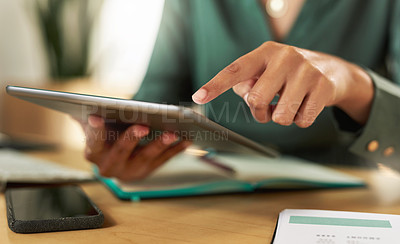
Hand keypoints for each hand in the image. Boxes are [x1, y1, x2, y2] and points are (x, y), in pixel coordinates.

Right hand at [76, 115, 190, 180]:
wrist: (114, 157)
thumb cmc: (105, 135)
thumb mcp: (93, 127)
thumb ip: (87, 118)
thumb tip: (79, 105)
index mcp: (94, 153)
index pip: (93, 143)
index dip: (94, 131)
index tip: (95, 116)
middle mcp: (110, 166)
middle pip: (121, 153)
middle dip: (132, 139)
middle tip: (143, 126)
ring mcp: (131, 171)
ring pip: (146, 159)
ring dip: (160, 145)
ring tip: (172, 133)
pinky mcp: (148, 171)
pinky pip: (163, 160)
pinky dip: (176, 150)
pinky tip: (186, 139)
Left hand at [192, 41, 372, 126]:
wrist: (333, 71)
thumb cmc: (290, 74)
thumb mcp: (268, 72)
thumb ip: (248, 84)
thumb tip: (244, 96)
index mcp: (266, 52)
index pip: (236, 70)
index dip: (215, 85)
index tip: (198, 96)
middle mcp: (285, 57)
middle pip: (256, 100)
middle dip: (259, 112)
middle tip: (269, 108)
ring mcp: (307, 71)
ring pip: (280, 116)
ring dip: (281, 118)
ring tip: (289, 104)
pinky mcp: (324, 88)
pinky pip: (301, 121)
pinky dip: (300, 120)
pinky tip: (305, 105)